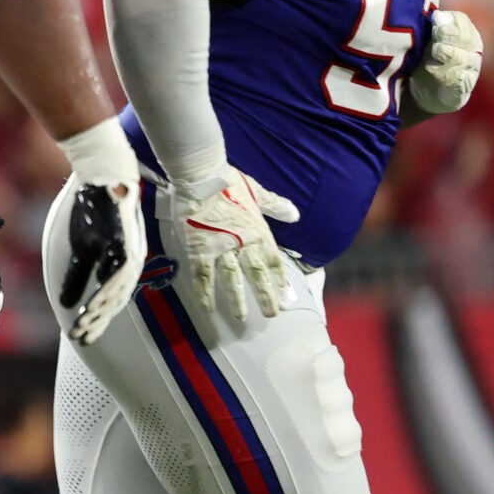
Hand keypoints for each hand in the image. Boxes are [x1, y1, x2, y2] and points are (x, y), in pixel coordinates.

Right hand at [53, 122, 145, 346]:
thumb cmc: (95, 208)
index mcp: (123, 264)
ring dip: (98, 311)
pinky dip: (103, 290)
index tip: (84, 336)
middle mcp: (130, 262)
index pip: (111, 299)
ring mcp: (128, 252)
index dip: (98, 319)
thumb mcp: (82, 246)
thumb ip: (78, 275)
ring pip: (116, 290)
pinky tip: (93, 304)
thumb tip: (67, 300)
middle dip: (98, 322)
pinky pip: (114, 272)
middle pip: (115, 300)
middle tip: (83, 340)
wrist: (105, 175)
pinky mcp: (121, 241)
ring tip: (83, 326)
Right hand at [162, 168, 298, 322]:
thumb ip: (276, 205)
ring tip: (242, 317)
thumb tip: (295, 214)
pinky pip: (202, 275)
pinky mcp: (199, 249)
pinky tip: (208, 307)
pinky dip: (205, 292)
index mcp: (258, 230)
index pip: (274, 260)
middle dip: (266, 295)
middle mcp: (243, 243)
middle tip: (272, 314)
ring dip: (238, 299)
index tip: (287, 297)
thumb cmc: (229, 181)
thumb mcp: (258, 191)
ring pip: (232, 278)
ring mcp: (220, 248)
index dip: (280, 280)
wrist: (201, 176)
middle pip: (257, 274)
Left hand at [410, 8, 481, 115]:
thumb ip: (426, 28)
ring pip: (464, 59)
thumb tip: (433, 12)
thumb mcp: (421, 41)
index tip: (435, 19)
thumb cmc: (422, 59)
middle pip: (466, 38)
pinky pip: (459, 80)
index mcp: (462, 33)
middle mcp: (471, 50)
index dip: (450, 19)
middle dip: (450, 34)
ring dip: (449, 54)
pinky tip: (433, 69)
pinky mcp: (462, 89)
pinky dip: (446, 74)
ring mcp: (469, 70)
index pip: (461, 20)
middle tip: (438, 33)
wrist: (424, 92)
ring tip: (437, 50)